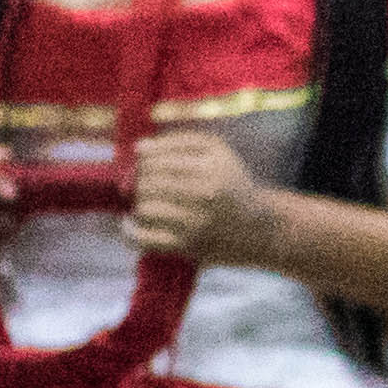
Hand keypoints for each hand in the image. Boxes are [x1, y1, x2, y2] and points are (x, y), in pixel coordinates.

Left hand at [121, 129, 275, 265]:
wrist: (257, 229)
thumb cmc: (229, 183)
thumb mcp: (217, 151)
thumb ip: (180, 141)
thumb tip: (139, 148)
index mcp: (213, 166)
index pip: (157, 158)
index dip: (144, 159)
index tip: (146, 163)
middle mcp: (206, 194)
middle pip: (148, 182)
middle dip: (141, 181)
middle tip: (149, 184)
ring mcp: (196, 223)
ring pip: (144, 207)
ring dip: (140, 203)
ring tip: (149, 201)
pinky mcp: (187, 246)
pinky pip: (144, 238)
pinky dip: (130, 231)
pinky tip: (130, 223)